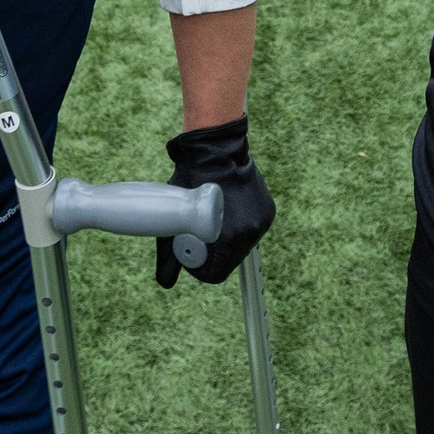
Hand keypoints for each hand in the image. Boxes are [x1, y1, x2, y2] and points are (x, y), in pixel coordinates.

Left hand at [154, 116, 273, 287]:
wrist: (216, 150)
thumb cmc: (191, 183)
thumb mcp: (174, 220)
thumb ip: (170, 255)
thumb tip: (165, 283)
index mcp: (230, 239)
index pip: (216, 275)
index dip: (199, 268)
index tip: (190, 251)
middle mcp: (251, 232)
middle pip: (229, 262)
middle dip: (213, 253)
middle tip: (198, 235)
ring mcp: (262, 221)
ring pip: (241, 247)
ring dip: (227, 240)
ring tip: (212, 221)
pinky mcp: (268, 211)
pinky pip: (251, 230)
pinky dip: (238, 226)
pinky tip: (227, 212)